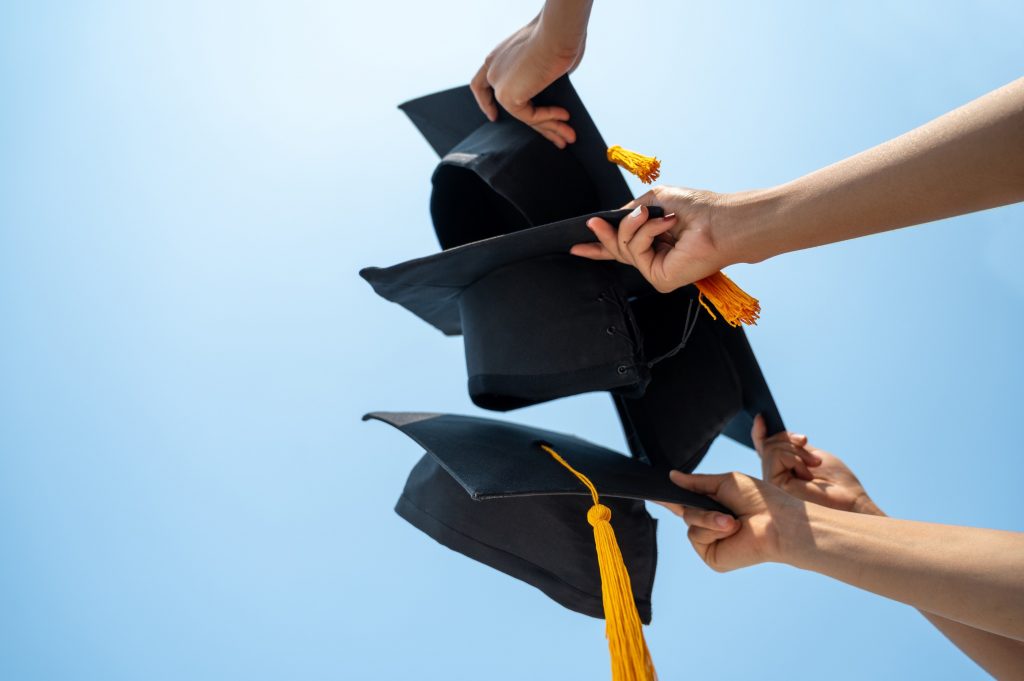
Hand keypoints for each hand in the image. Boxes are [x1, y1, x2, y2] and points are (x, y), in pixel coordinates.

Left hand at [470, 12, 585, 147]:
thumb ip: (540, 77)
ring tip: (569, 137)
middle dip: (538, 124)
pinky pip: (530, 117)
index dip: (485, 102)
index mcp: (497, 57)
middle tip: (556, 137)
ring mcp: (497, 83)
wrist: (557, 32)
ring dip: (550, 128)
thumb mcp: (545, 58)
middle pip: (509, 106)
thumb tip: (551, 96)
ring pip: (523, 115)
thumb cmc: (558, 37)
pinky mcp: (506, 96)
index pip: (481, 84)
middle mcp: (492, 70)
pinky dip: (549, 119)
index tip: (493, 117)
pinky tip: (565, 116)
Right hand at [570, 187, 726, 291]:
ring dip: (633, 226)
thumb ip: (631, 211)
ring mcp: (656, 269)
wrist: (719, 221)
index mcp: (655, 239)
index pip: (622, 245)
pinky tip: (664, 223)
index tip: (576, 245)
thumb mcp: (655, 200)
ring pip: (623, 248)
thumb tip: (612, 220)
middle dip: (605, 234)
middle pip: (617, 249)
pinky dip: (647, 233)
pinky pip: (636, 252)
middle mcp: (655, 257)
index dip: (599, 246)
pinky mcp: (659, 278)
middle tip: (593, 223)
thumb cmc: (697, 208)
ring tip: (650, 214)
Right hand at [660, 470, 805, 571]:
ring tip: (733, 520)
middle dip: (699, 505)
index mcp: (714, 507)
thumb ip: (696, 482)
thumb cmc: (760, 499)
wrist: (777, 521)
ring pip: (690, 523)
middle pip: (684, 510)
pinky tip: (731, 531)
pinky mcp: (712, 557)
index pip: (686, 503)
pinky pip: (696, 537)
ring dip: (709, 518)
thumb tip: (671, 476)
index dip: (669, 498)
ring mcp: (710, 543)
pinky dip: (711, 529)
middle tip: (724, 508)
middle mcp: (710, 526)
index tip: (653, 492)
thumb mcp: (724, 483)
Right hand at [752, 414, 883, 516]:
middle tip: (810, 451)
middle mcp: (773, 477)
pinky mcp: (773, 485)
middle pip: (768, 443)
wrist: (850, 501)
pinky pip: (776, 456)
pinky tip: (806, 474)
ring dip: (796, 450)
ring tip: (813, 465)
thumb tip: (772, 429)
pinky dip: (795, 458)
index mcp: (783, 470)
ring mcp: (771, 483)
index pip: (762, 448)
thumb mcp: (811, 455)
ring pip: (771, 448)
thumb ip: (791, 446)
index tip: (762, 416)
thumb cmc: (836, 482)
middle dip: (789, 439)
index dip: (759, 432)